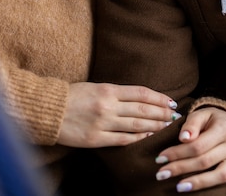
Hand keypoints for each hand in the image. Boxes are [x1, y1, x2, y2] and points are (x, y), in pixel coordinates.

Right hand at [57, 82, 180, 146]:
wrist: (49, 110)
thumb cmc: (74, 95)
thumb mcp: (97, 86)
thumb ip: (117, 93)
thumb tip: (141, 98)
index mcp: (109, 89)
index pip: (142, 93)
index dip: (159, 98)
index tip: (171, 101)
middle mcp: (108, 106)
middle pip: (143, 110)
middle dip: (162, 113)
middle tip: (175, 115)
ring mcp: (102, 123)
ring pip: (136, 125)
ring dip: (155, 125)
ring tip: (167, 125)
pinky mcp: (95, 139)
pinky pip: (122, 139)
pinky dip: (137, 137)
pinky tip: (148, 135)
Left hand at [155, 107, 225, 194]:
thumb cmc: (211, 120)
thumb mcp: (201, 115)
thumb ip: (192, 124)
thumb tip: (183, 138)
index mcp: (222, 128)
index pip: (197, 145)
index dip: (177, 153)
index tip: (160, 159)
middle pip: (206, 161)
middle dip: (181, 169)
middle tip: (161, 175)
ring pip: (222, 174)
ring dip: (201, 183)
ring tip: (180, 187)